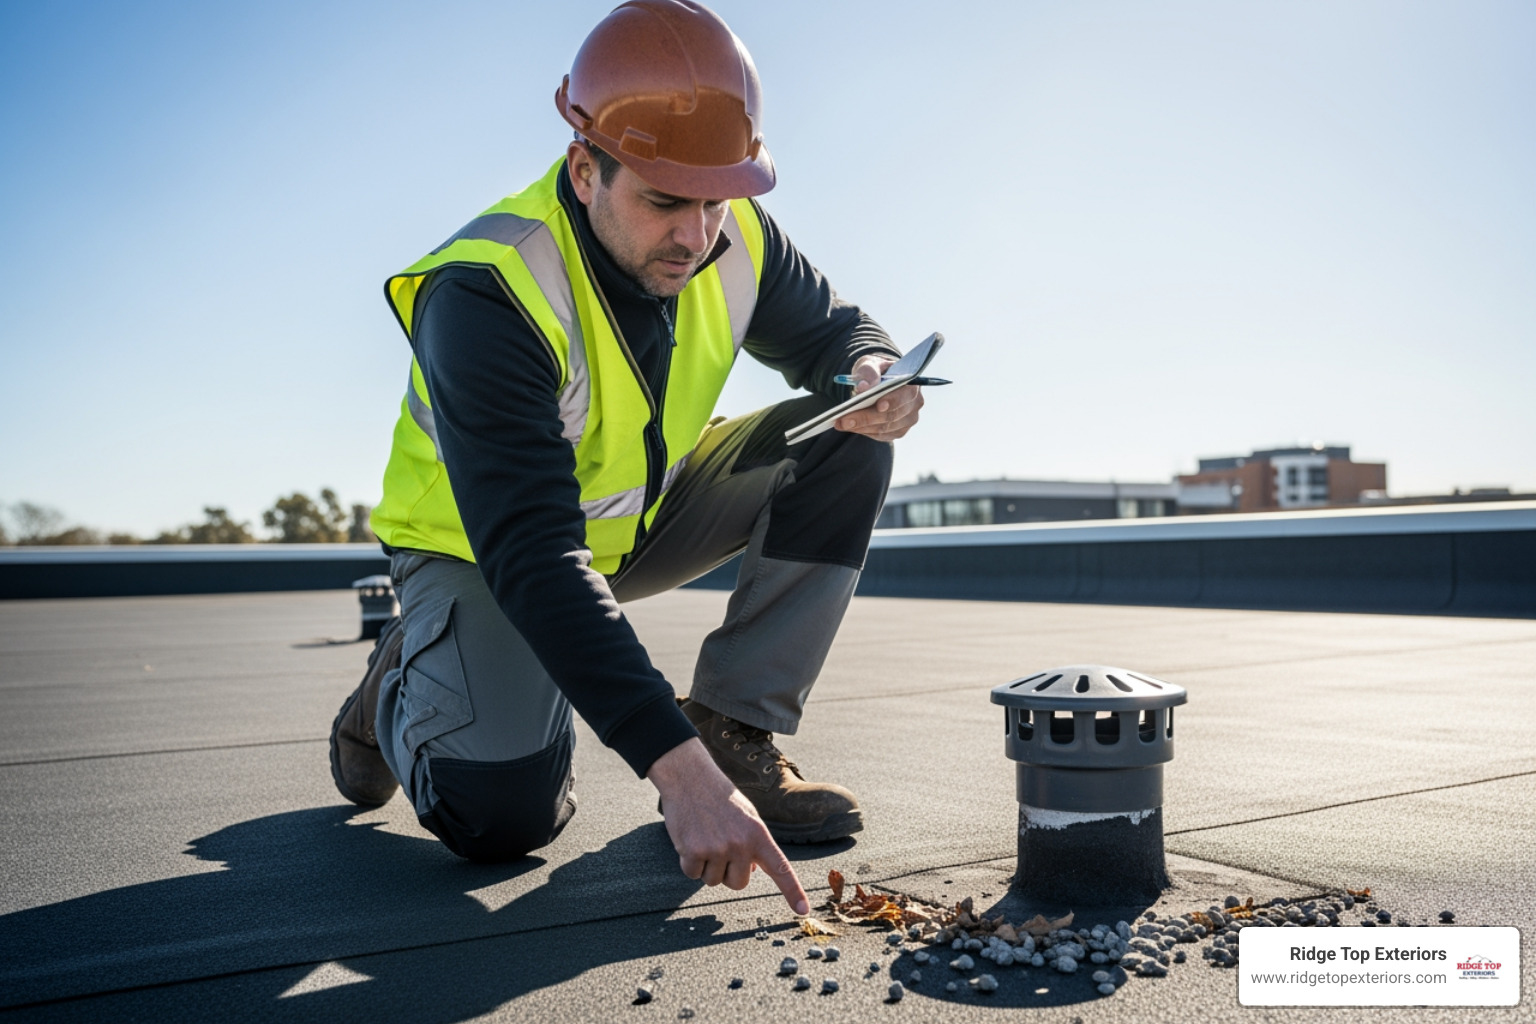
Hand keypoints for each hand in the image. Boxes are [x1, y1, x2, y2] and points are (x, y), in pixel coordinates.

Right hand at [647, 738, 809, 914]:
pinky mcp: (693, 851)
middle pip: (738, 884)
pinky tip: (690, 838)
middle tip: (720, 845)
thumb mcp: (747, 817)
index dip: (792, 891)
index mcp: (758, 834)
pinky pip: (692, 874)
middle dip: (728, 872)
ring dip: (707, 865)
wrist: (690, 777)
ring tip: (705, 836)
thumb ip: (754, 844)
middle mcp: (740, 844)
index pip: (780, 868)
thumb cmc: (720, 798)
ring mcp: (716, 849)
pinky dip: (689, 862)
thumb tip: (751, 871)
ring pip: (713, 881)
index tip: (802, 910)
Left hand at [834, 354, 923, 440]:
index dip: (892, 401)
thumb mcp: (870, 364)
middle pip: (892, 415)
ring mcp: (908, 420)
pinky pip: (881, 435)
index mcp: (912, 384)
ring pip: (885, 428)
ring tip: (841, 423)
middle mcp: (914, 404)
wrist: (877, 382)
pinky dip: (864, 431)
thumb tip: (864, 387)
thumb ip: (868, 371)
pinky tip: (850, 426)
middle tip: (844, 419)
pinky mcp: (898, 431)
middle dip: (866, 417)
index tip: (878, 405)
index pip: (905, 395)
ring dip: (862, 427)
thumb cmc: (876, 372)